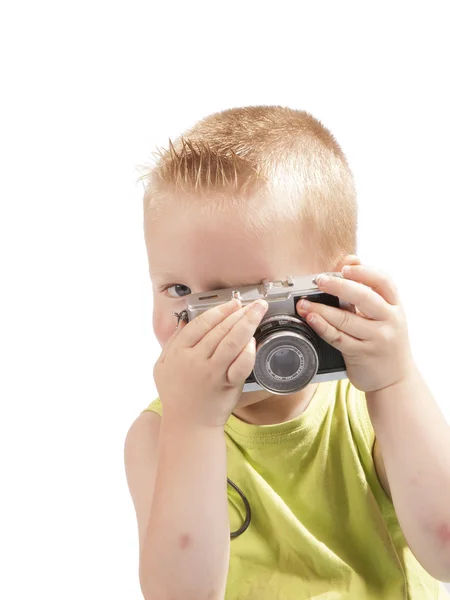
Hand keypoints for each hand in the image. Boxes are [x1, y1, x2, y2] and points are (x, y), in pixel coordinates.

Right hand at [153, 298, 268, 427]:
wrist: (188, 425)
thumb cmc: (176, 395)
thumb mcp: (162, 366)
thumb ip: (172, 342)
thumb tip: (185, 320)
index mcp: (178, 352)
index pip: (200, 323)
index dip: (218, 310)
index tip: (231, 303)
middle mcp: (194, 360)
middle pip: (219, 329)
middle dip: (237, 312)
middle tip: (252, 303)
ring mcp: (212, 373)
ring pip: (231, 341)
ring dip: (247, 322)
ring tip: (258, 311)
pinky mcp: (227, 385)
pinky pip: (241, 364)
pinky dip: (248, 350)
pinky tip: (254, 340)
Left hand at [295, 255, 415, 392]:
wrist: (395, 380)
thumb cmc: (385, 340)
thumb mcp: (384, 314)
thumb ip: (367, 289)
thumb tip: (351, 259)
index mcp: (395, 306)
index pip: (384, 281)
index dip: (364, 271)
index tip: (345, 268)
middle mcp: (390, 321)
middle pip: (364, 297)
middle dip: (338, 286)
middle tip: (319, 280)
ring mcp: (377, 339)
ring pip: (346, 319)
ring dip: (321, 309)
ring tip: (303, 303)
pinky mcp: (362, 355)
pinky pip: (338, 338)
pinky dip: (322, 327)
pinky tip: (310, 319)